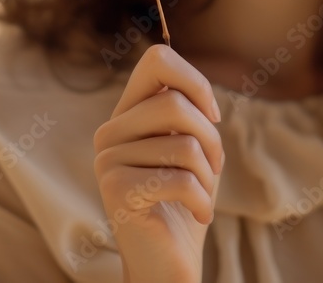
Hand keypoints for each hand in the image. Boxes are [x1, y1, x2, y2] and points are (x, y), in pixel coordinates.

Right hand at [93, 43, 224, 282]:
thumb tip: (196, 87)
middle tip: (214, 169)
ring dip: (208, 176)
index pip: (157, 59)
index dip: (194, 80)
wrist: (168, 262)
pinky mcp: (115, 191)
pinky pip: (181, 179)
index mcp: (128, 114)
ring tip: (201, 196)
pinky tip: (199, 215)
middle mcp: (110, 132)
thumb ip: (187, 110)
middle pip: (175, 104)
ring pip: (184, 145)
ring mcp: (108, 160)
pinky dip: (203, 201)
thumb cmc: (185, 201)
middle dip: (211, 138)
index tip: (211, 115)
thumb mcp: (191, 147)